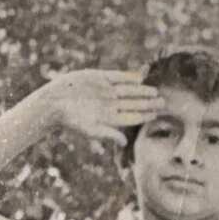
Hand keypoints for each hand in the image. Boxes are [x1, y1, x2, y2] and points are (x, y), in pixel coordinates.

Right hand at [34, 69, 164, 145]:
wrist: (54, 102)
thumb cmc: (70, 120)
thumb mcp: (90, 129)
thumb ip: (108, 133)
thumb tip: (125, 142)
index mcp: (109, 117)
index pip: (132, 116)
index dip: (145, 115)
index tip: (157, 114)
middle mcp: (109, 104)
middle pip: (133, 103)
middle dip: (148, 103)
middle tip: (164, 102)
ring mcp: (106, 91)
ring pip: (129, 90)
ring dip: (142, 91)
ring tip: (155, 91)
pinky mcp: (100, 78)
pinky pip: (118, 77)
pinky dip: (129, 77)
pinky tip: (140, 78)